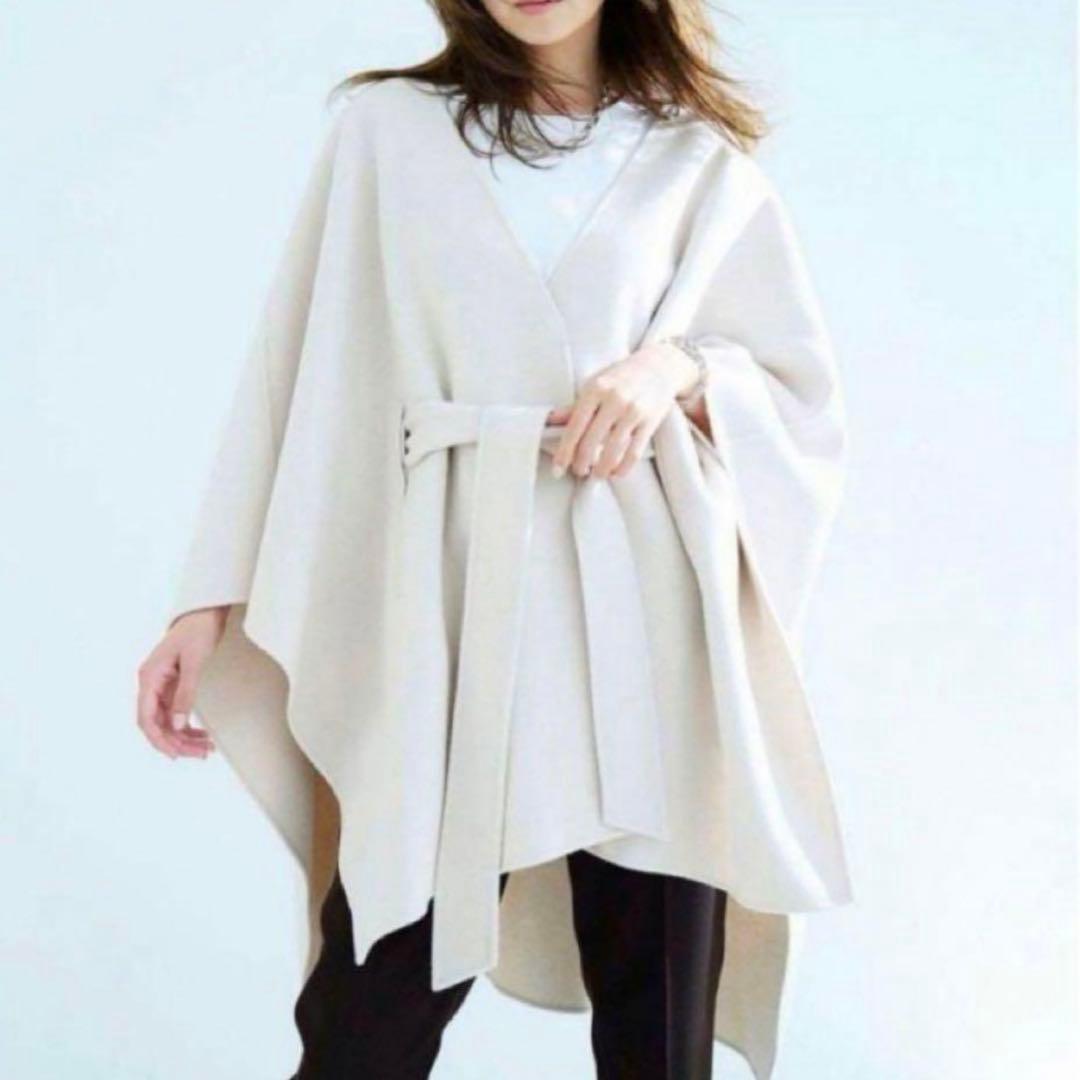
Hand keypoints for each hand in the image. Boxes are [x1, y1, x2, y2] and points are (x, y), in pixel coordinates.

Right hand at [135, 606, 227, 758]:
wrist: (204, 612)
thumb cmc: (197, 631)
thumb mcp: (194, 663)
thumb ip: (186, 693)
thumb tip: (178, 724)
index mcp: (149, 677)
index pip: (146, 718)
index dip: (159, 740)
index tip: (175, 754)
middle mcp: (151, 684)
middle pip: (157, 724)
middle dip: (177, 742)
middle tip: (202, 754)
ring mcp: (161, 686)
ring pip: (167, 721)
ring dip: (185, 737)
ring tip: (206, 748)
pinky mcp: (173, 686)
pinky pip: (176, 713)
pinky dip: (188, 726)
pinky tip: (202, 735)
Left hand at [547, 341, 699, 479]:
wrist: (659, 365)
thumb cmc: (621, 377)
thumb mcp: (595, 384)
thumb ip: (574, 406)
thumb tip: (549, 420)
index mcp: (595, 390)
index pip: (575, 427)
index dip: (564, 452)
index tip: (557, 469)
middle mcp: (614, 400)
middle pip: (591, 442)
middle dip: (582, 463)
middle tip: (579, 471)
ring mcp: (633, 411)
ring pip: (613, 451)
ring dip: (602, 469)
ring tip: (597, 475)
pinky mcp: (649, 422)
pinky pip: (633, 452)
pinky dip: (623, 467)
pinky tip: (616, 472)